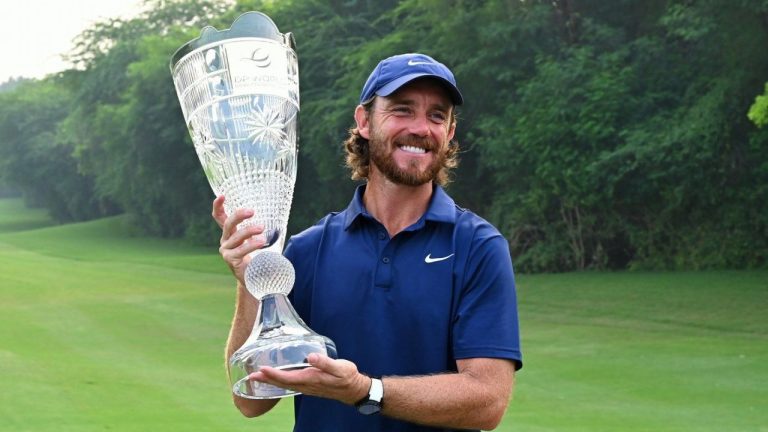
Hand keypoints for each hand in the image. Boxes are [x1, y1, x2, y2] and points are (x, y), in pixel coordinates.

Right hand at [212, 195, 268, 283]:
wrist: (254, 278)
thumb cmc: (257, 256)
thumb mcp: (255, 240)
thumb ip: (258, 229)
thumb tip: (274, 212)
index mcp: (230, 233)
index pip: (219, 217)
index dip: (218, 206)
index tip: (222, 195)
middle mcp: (225, 240)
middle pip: (228, 224)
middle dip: (239, 215)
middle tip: (252, 211)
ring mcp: (226, 250)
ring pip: (237, 237)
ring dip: (250, 230)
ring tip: (262, 228)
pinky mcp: (230, 260)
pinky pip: (240, 250)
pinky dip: (251, 244)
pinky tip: (261, 241)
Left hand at [249, 353, 370, 404]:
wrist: (354, 389)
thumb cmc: (348, 377)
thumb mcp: (340, 368)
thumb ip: (325, 362)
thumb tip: (311, 356)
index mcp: (311, 379)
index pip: (288, 378)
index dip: (273, 374)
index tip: (261, 369)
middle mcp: (306, 385)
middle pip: (282, 383)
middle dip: (266, 379)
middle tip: (251, 376)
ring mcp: (307, 387)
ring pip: (285, 384)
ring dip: (271, 381)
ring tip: (258, 377)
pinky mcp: (309, 385)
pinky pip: (290, 384)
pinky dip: (280, 381)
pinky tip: (277, 378)